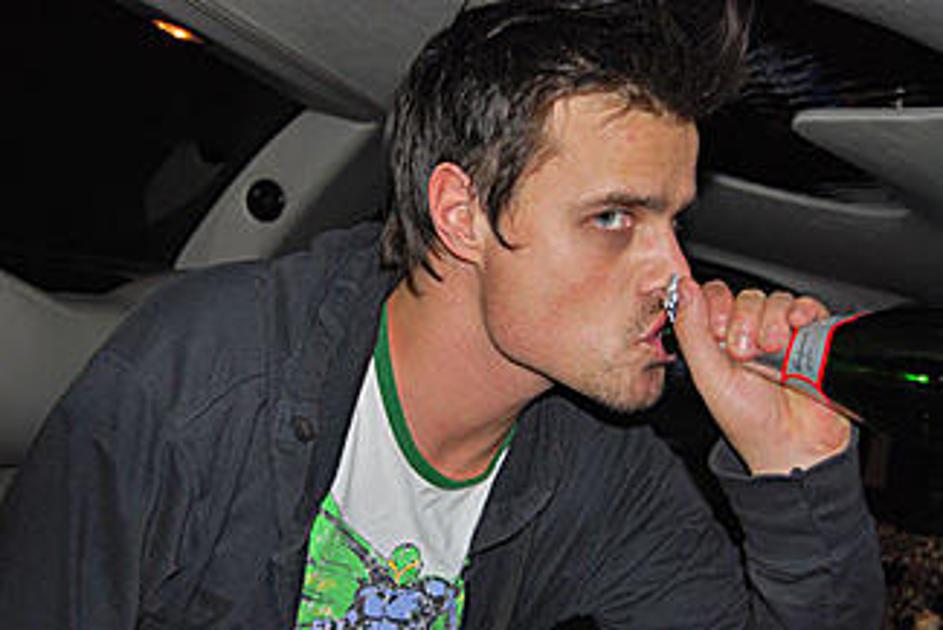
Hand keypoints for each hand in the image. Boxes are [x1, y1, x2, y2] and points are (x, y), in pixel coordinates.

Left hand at [672, 277, 851, 474]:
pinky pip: (808, 307)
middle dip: (745, 320)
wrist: (793, 446)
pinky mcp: (812, 337)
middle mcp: (748, 334)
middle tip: (746, 352)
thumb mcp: (708, 375)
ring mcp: (781, 334)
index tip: (719, 331)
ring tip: (773, 351)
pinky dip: (804, 310)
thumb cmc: (748, 420)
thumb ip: (691, 331)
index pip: (713, 297)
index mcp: (717, 340)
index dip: (716, 306)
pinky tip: (798, 326)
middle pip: (746, 296)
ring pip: (776, 300)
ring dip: (773, 320)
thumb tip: (683, 288)